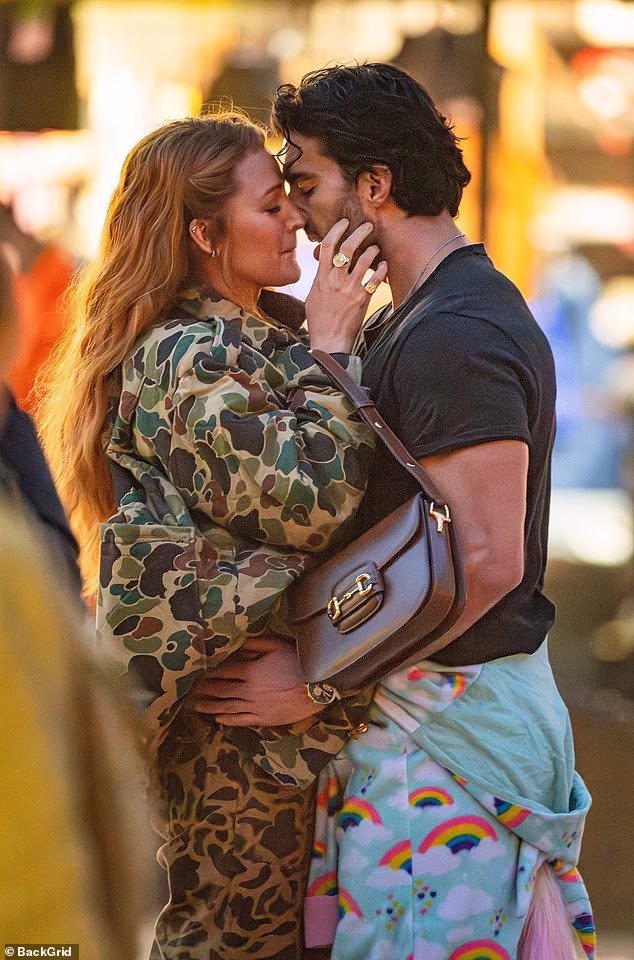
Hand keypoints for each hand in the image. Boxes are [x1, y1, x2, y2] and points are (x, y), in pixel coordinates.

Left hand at [187, 634, 323, 725]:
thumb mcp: (276, 645)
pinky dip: (227, 720)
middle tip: (191, 691)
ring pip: (227, 707)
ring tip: (197, 706)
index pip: (224, 671)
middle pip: (222, 690)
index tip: (200, 673)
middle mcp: (248, 690)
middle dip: (206, 690)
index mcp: (250, 671)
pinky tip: (218, 719)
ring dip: (210, 706)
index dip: (211, 672)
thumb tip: (239, 641)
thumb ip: (256, 642)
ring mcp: (255, 706)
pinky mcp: (263, 718)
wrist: (316, 688)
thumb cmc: (298, 663)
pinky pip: (241, 720)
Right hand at [306, 219, 387, 353]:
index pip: (327, 246)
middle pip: (347, 247)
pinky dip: (381, 270)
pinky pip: (375, 279)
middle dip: (359, 232)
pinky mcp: (362, 299)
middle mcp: (336, 280)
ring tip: (376, 248)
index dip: (336, 230)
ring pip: (364, 260)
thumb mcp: (312, 297)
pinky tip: (384, 265)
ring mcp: (350, 289)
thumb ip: (319, 280)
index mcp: (321, 277)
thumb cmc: (319, 321)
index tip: (344, 223)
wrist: (329, 341)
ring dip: (372, 250)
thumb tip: (323, 268)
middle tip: (367, 226)